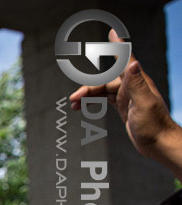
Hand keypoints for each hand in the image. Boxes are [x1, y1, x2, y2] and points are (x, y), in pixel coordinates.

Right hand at [69, 31, 181, 173]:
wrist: (158, 143)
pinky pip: (104, 99)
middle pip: (105, 80)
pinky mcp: (123, 106)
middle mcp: (132, 86)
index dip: (117, 47)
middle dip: (89, 86)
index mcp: (137, 82)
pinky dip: (92, 101)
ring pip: (102, 90)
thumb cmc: (154, 125)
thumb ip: (137, 83)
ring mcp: (127, 96)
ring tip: (74, 105)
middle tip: (74, 98)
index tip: (111, 33)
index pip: (125, 60)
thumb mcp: (144, 104)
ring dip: (88, 95)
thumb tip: (133, 62)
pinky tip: (83, 107)